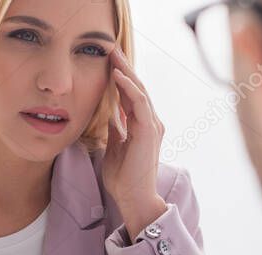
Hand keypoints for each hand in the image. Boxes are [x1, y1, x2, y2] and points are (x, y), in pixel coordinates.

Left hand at [102, 48, 167, 239]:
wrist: (133, 198)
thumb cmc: (124, 178)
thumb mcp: (115, 148)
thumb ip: (116, 130)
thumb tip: (110, 116)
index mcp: (143, 126)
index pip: (132, 95)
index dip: (121, 78)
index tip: (109, 63)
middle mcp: (151, 123)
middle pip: (137, 88)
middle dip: (125, 68)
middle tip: (111, 49)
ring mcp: (152, 125)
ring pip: (140, 91)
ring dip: (126, 71)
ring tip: (114, 55)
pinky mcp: (149, 130)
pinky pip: (139, 102)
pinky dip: (129, 87)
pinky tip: (118, 75)